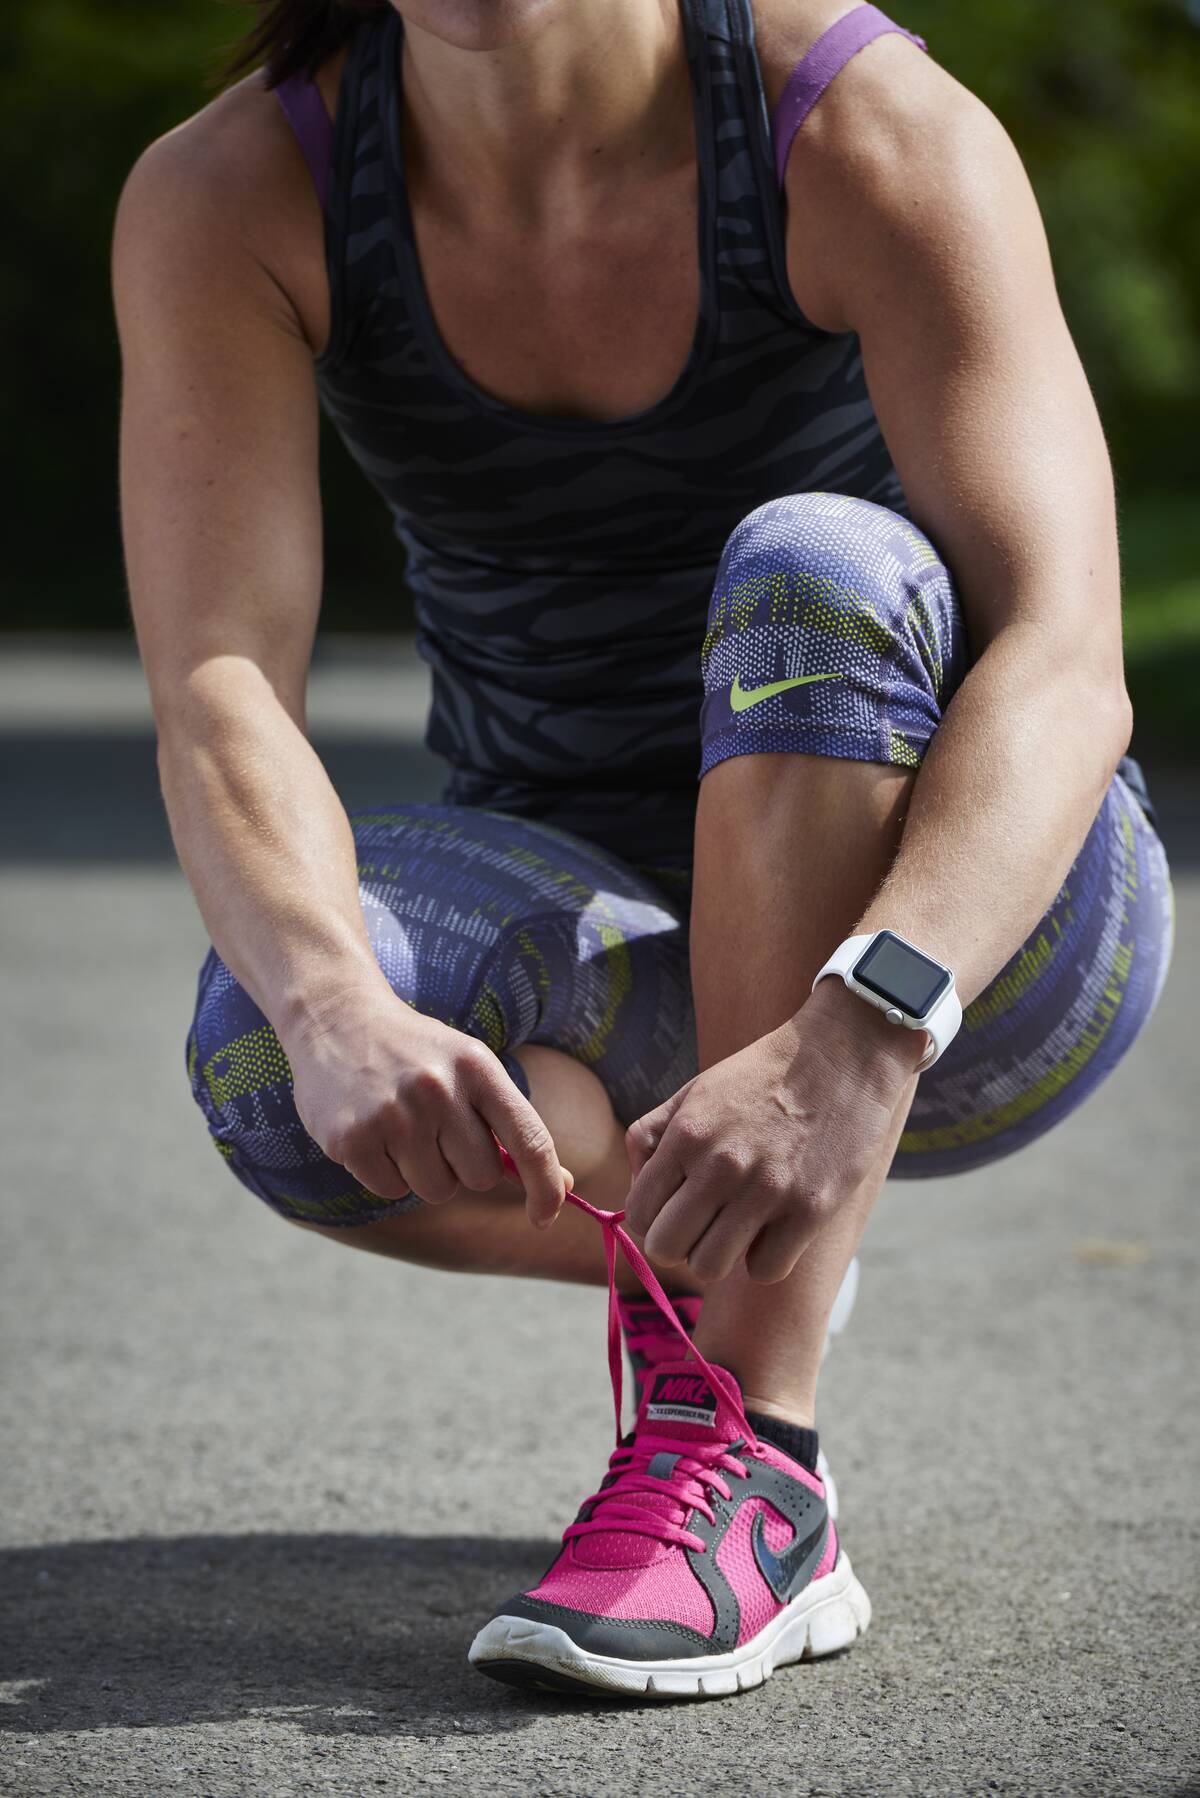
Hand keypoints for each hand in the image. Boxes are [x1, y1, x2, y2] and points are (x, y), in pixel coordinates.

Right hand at [282, 987, 571, 1222]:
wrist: (337, 1019)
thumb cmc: (417, 1054)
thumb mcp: (470, 1069)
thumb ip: (511, 1124)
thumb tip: (560, 1184)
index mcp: (478, 1067)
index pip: (530, 1140)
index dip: (545, 1187)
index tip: (546, 1216)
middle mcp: (438, 1089)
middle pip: (480, 1177)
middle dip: (463, 1166)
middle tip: (436, 1129)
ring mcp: (393, 1115)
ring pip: (436, 1190)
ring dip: (424, 1172)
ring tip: (402, 1127)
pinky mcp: (352, 1139)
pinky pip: (392, 1191)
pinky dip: (387, 1173)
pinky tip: (373, 1132)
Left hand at [623, 983, 920, 1283]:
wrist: (844, 1055)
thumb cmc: (763, 1074)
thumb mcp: (695, 1089)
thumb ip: (652, 1133)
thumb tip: (634, 1185)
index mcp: (687, 1135)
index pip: (638, 1214)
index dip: (651, 1220)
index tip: (674, 1211)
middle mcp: (721, 1166)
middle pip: (666, 1249)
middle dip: (679, 1244)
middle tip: (702, 1224)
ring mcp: (767, 1191)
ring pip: (710, 1268)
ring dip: (719, 1255)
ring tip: (737, 1227)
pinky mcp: (810, 1210)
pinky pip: (765, 1269)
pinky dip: (766, 1257)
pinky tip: (774, 1229)